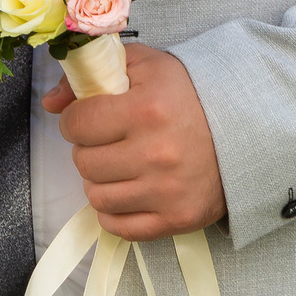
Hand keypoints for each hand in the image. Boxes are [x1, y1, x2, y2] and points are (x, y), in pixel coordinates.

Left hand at [43, 44, 226, 240]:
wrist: (244, 131)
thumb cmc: (190, 96)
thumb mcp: (146, 67)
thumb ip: (95, 72)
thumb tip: (51, 103)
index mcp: (147, 109)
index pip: (78, 123)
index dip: (77, 119)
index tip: (92, 117)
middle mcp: (155, 153)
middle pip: (84, 162)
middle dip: (89, 149)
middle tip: (110, 141)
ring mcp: (166, 191)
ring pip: (96, 196)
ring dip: (100, 181)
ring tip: (120, 165)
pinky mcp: (175, 219)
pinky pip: (118, 227)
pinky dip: (115, 213)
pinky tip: (129, 192)